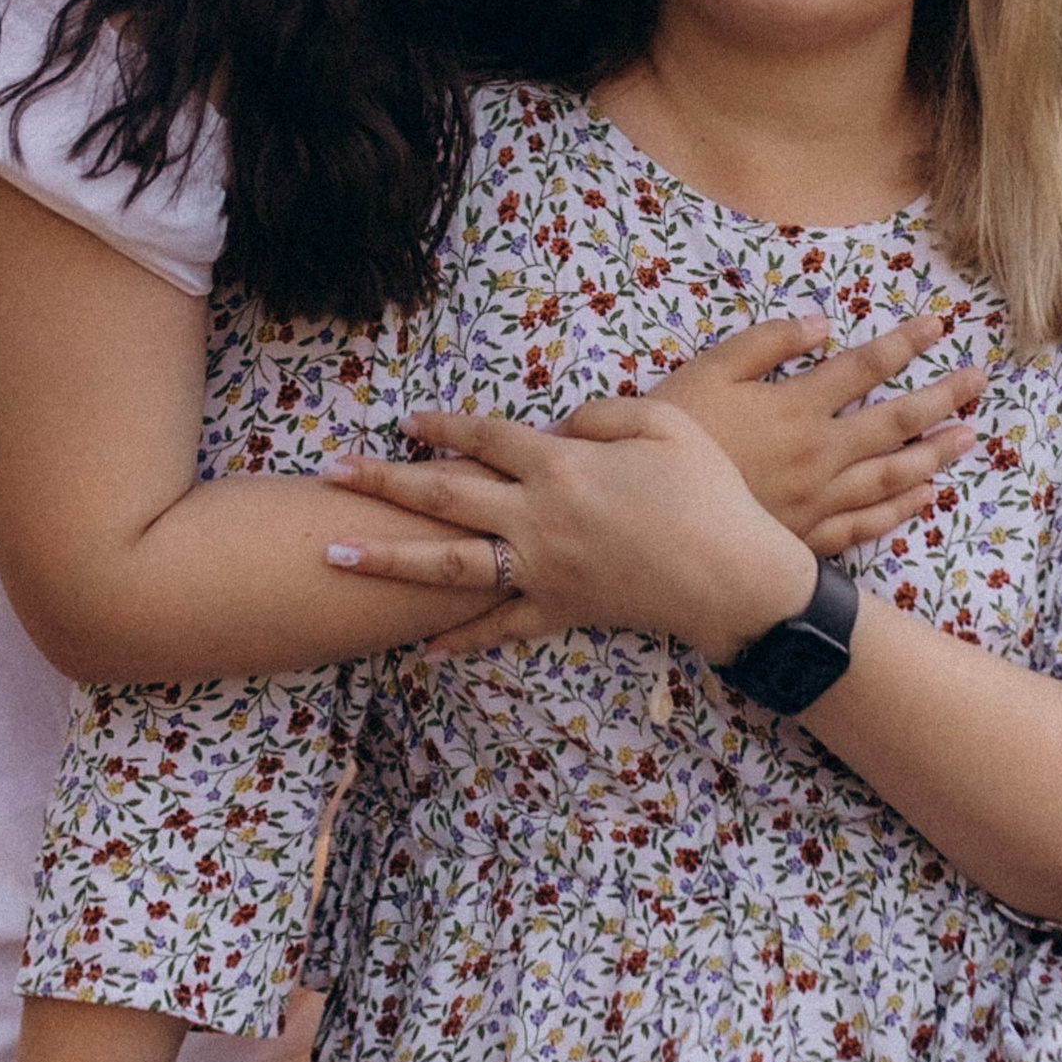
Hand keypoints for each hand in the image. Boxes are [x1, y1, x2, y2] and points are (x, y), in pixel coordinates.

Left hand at [321, 394, 816, 665]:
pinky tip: (418, 649)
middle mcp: (537, 518)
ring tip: (334, 553)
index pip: (483, 438)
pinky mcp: (559, 610)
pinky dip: (459, 639)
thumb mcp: (664, 424)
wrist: (734, 578)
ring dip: (386, 559)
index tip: (406, 420)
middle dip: (380, 482)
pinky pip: (498, 627)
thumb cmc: (708, 493)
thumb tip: (555, 424)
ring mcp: (542, 570)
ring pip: (447, 565)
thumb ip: (601, 412)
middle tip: (327, 472)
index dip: (441, 427)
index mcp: (561, 466)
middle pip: (442, 496)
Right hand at [646, 310, 985, 554]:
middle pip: (895, 421)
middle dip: (942, 397)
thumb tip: (823, 322)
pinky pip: (867, 523)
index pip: (865, 367)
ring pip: (892, 474)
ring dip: (935, 453)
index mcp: (796, 406)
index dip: (906, 343)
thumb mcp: (708, 370)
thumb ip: (766, 343)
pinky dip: (901, 508)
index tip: (939, 325)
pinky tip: (926, 495)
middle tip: (980, 379)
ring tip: (969, 435)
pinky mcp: (808, 537)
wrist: (648, 514)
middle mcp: (819, 453)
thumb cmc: (672, 433)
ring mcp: (818, 500)